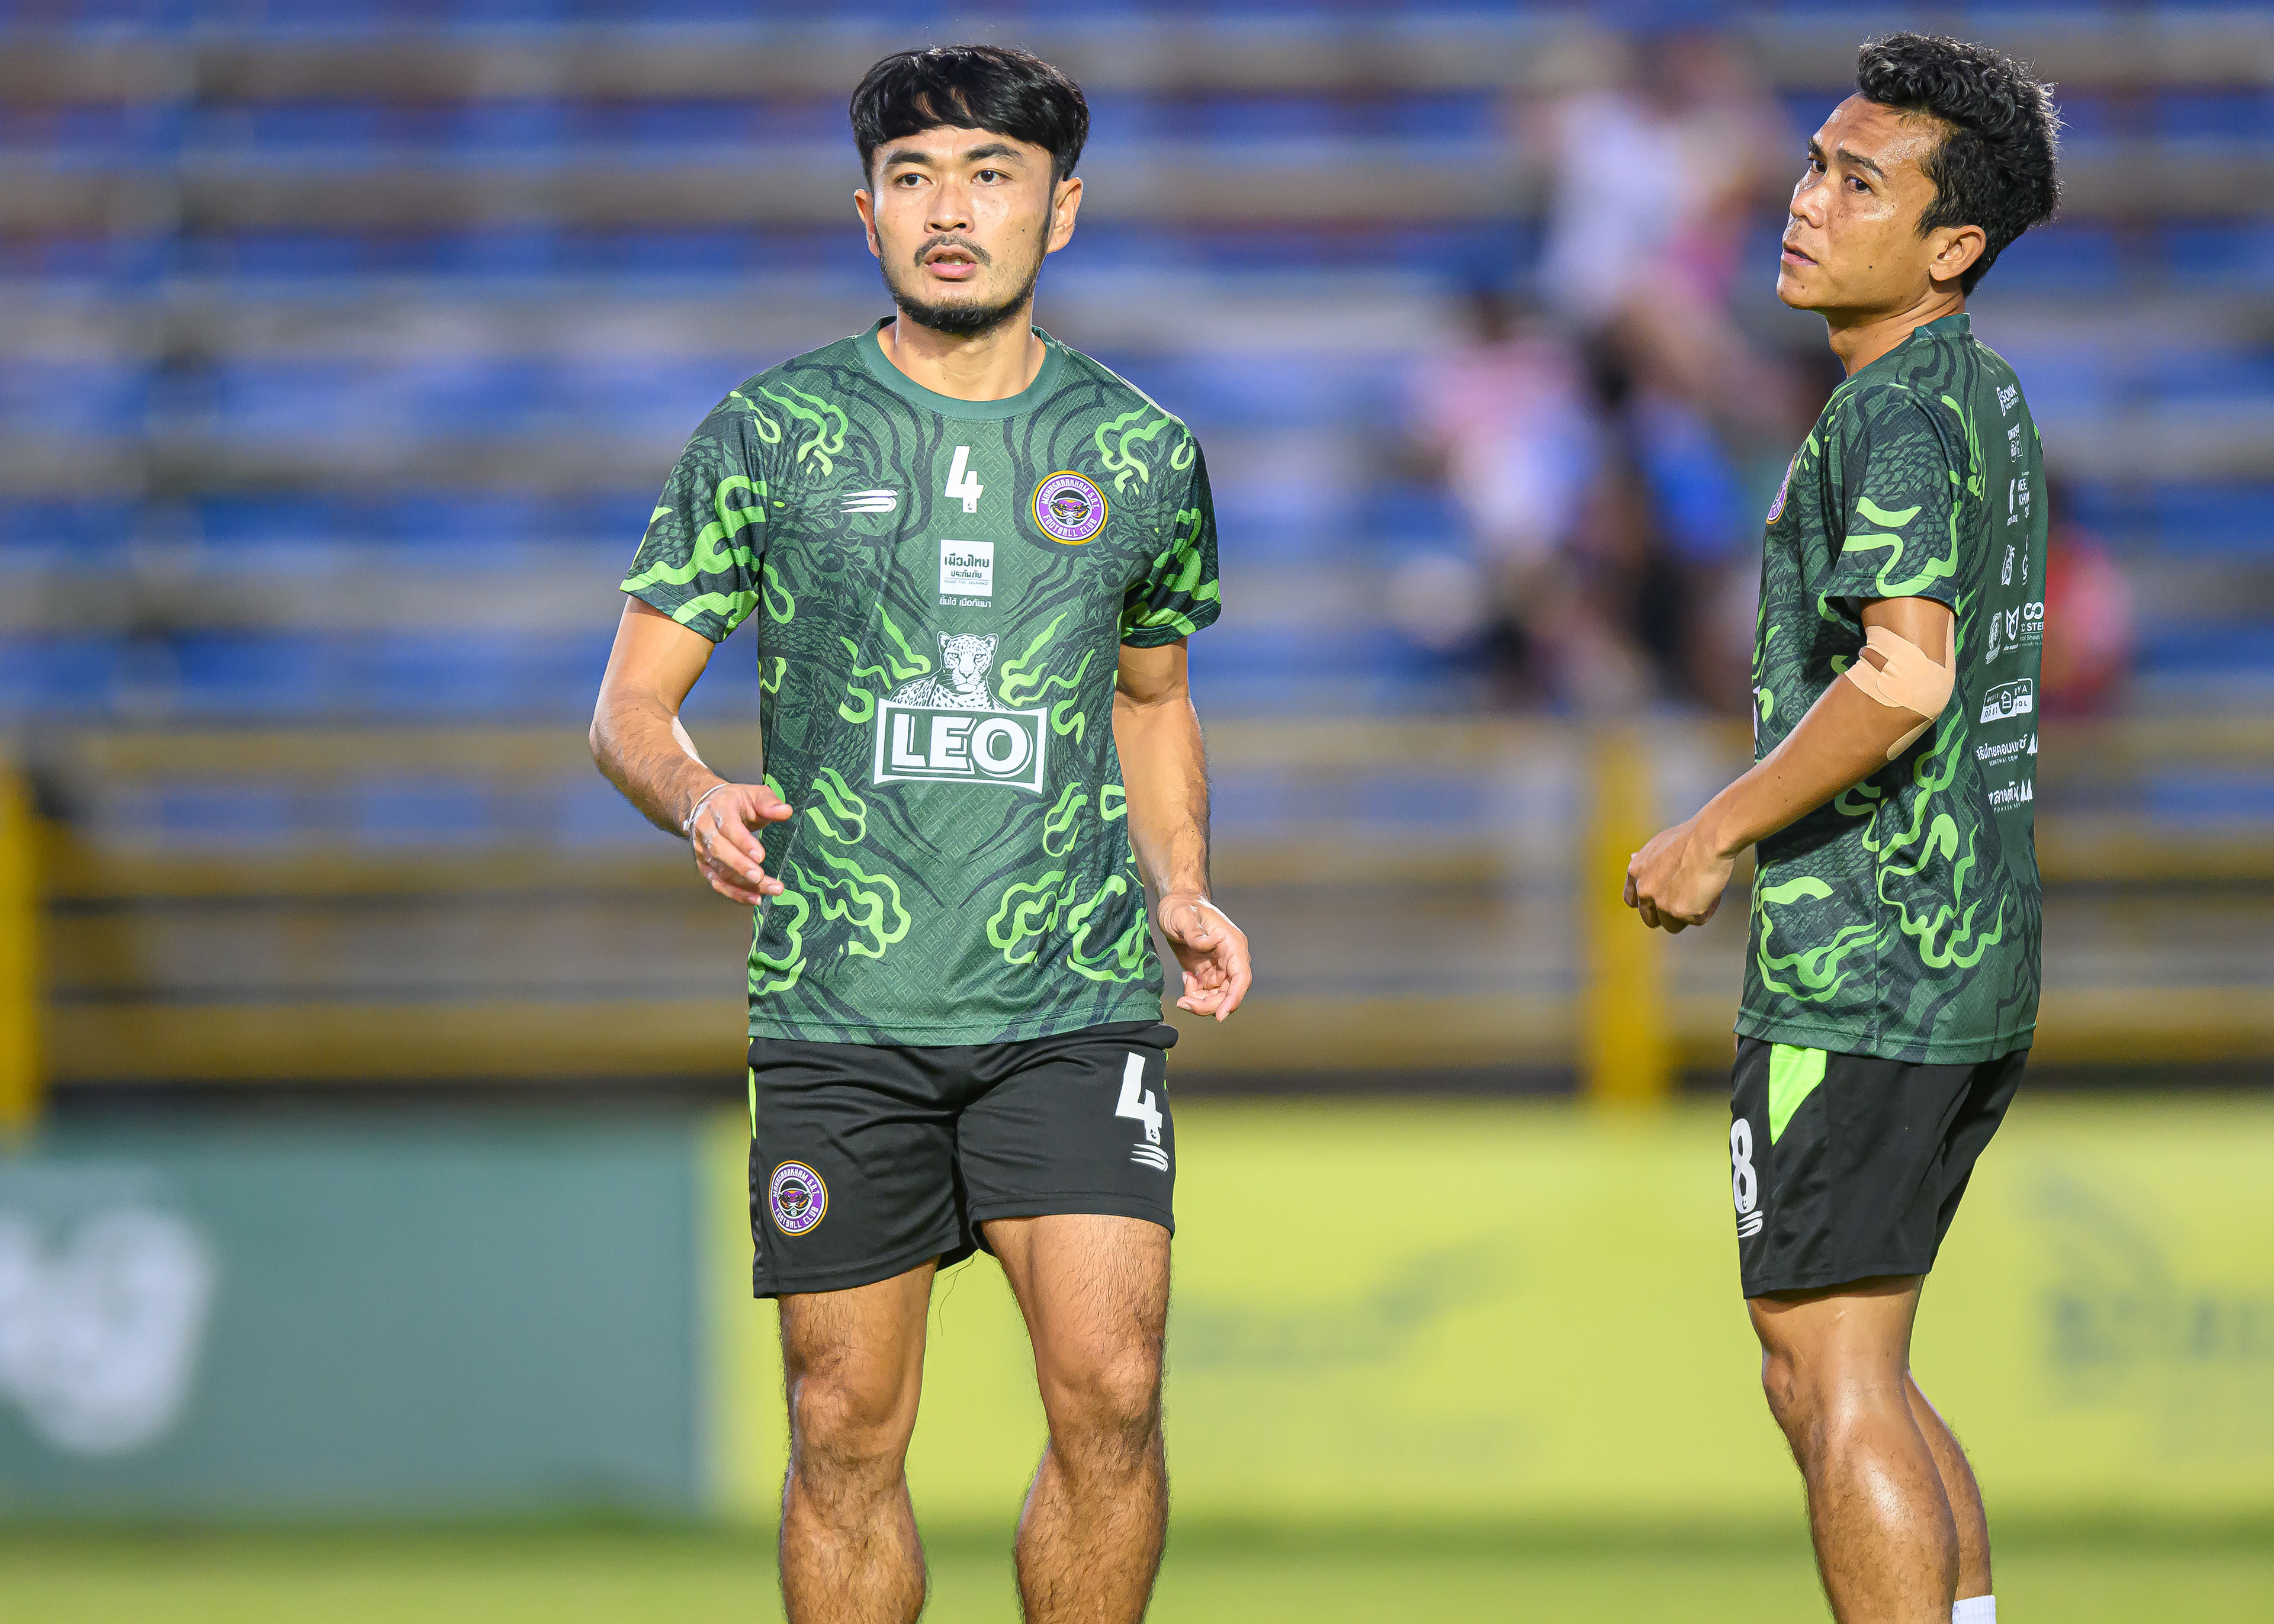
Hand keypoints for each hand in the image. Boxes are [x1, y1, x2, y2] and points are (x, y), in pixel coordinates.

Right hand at [686, 781, 793, 903]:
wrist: (706, 805)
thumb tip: (786, 811)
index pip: (729, 827)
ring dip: (744, 884)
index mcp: (719, 809)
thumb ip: (769, 803)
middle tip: (761, 878)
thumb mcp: (753, 794)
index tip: (760, 856)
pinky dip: (736, 893)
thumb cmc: (735, 801)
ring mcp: (703, 850)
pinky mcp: (705, 865)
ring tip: (770, 890)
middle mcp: (706, 830)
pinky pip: (718, 883)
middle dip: (741, 866)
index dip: (743, 843)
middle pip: (720, 851)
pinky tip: (755, 898)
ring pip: (720, 870)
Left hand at [1157, 891, 1250, 1021]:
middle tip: (1184, 1003)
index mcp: (1232, 945)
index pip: (1241, 976)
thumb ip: (1195, 931)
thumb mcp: (1183, 916)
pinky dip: (1195, 995)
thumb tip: (1206, 944)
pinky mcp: (1209, 974)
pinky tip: (1186, 978)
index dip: (1234, 998)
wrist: (1176, 906)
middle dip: (1208, 1005)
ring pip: (1218, 998)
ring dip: (1200, 1002)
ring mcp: (1221, 968)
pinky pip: (1207, 995)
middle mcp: (1231, 959)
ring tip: (1183, 987)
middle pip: (1230, 993)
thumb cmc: (1182, 907)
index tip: (1221, 1015)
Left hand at [1623, 815, 1734, 934]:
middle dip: (1667, 915)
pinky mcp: (1681, 912)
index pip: (1632, 900)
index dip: (1648, 903)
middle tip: (1686, 901)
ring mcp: (1661, 903)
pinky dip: (1706, 910)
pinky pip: (1696, 920)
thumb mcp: (1658, 845)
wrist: (1709, 838)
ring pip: (1673, 925)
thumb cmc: (1691, 837)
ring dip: (1687, 915)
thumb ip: (1647, 860)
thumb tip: (1633, 858)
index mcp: (1636, 872)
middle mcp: (1645, 890)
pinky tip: (1712, 892)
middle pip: (1650, 919)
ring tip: (1702, 894)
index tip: (1660, 900)